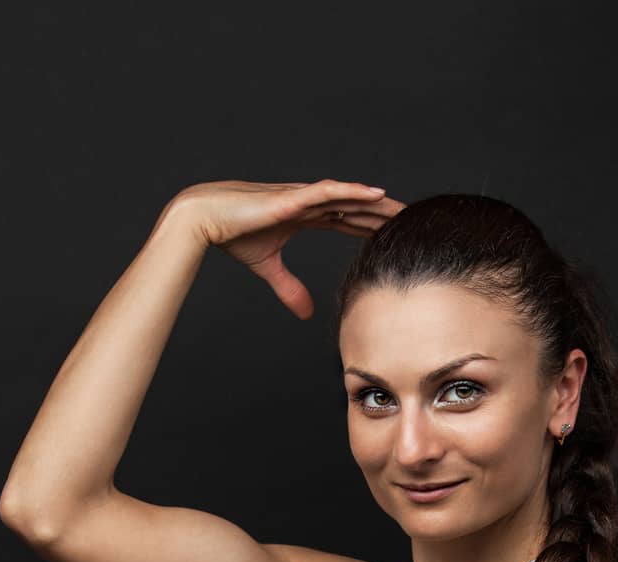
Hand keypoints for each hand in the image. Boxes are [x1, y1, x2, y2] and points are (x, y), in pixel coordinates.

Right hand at [167, 176, 404, 317]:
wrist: (206, 219)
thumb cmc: (233, 236)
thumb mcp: (269, 268)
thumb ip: (289, 288)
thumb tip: (306, 313)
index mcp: (305, 216)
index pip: (347, 220)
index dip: (371, 226)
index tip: (394, 234)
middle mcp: (309, 203)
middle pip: (355, 207)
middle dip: (381, 214)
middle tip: (412, 220)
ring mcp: (302, 197)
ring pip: (349, 197)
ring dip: (376, 202)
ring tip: (403, 206)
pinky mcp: (293, 196)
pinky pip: (330, 191)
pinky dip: (354, 192)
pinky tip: (376, 193)